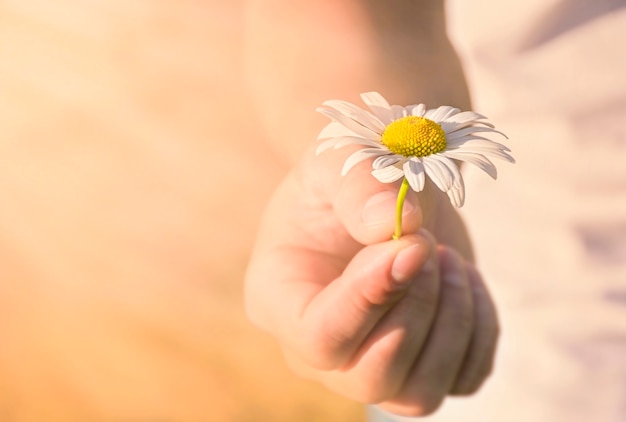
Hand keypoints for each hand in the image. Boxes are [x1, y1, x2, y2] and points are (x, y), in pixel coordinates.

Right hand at [244, 143, 498, 415]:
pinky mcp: (421, 362)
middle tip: (426, 244)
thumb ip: (360, 185)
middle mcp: (318, 346)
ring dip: (452, 323)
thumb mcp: (341, 157)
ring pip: (418, 394)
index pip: (319, 337)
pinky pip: (463, 378)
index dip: (370, 299)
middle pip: (369, 378)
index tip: (411, 244)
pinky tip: (463, 279)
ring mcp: (368, 361)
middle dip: (416, 309)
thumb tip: (395, 225)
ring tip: (448, 259)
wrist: (383, 185)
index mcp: (279, 297)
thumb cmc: (349, 169)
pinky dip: (480, 329)